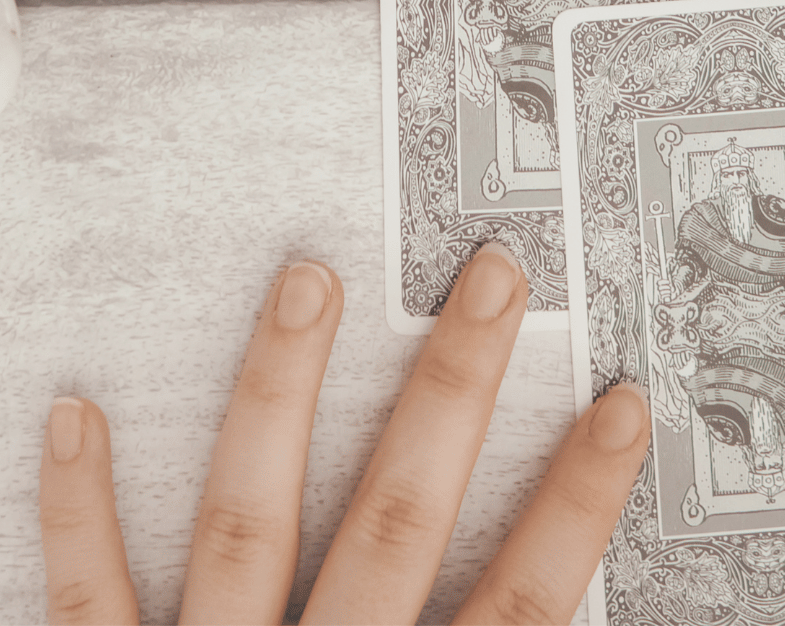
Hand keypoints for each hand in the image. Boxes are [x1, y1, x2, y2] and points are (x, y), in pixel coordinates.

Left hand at [39, 243, 649, 624]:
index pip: (521, 610)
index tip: (626, 406)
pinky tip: (76, 411)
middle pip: (397, 522)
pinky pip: (86, 601)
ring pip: (248, 521)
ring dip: (279, 394)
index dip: (578, 506)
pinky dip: (77, 511)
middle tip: (491, 276)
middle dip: (451, 394)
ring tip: (305, 280)